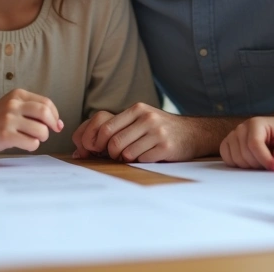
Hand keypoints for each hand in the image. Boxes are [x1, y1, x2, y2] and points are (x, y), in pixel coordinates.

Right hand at [0, 89, 62, 153]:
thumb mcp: (12, 106)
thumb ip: (34, 111)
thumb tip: (59, 124)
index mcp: (17, 94)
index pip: (46, 103)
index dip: (55, 115)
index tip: (56, 124)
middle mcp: (13, 105)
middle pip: (45, 113)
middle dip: (53, 125)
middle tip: (50, 132)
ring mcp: (9, 120)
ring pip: (41, 130)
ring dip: (42, 137)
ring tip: (33, 138)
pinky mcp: (5, 135)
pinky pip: (31, 143)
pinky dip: (32, 146)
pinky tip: (24, 144)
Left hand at [71, 103, 198, 162]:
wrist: (194, 133)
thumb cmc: (161, 128)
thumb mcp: (141, 120)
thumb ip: (116, 128)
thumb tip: (79, 148)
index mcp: (136, 109)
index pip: (105, 127)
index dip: (96, 143)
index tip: (98, 150)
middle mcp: (146, 117)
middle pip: (113, 142)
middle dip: (110, 154)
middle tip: (116, 156)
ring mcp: (157, 132)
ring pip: (126, 153)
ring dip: (126, 159)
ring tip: (134, 155)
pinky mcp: (166, 147)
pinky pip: (142, 160)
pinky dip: (141, 162)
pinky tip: (148, 157)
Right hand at [220, 117, 273, 170]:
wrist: (273, 133)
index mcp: (256, 123)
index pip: (255, 143)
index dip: (265, 158)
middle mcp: (241, 127)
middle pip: (245, 153)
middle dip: (259, 164)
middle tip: (270, 164)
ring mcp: (232, 135)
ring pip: (236, 158)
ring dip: (250, 166)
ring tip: (261, 162)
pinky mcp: (227, 144)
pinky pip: (227, 158)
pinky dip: (237, 165)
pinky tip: (249, 162)